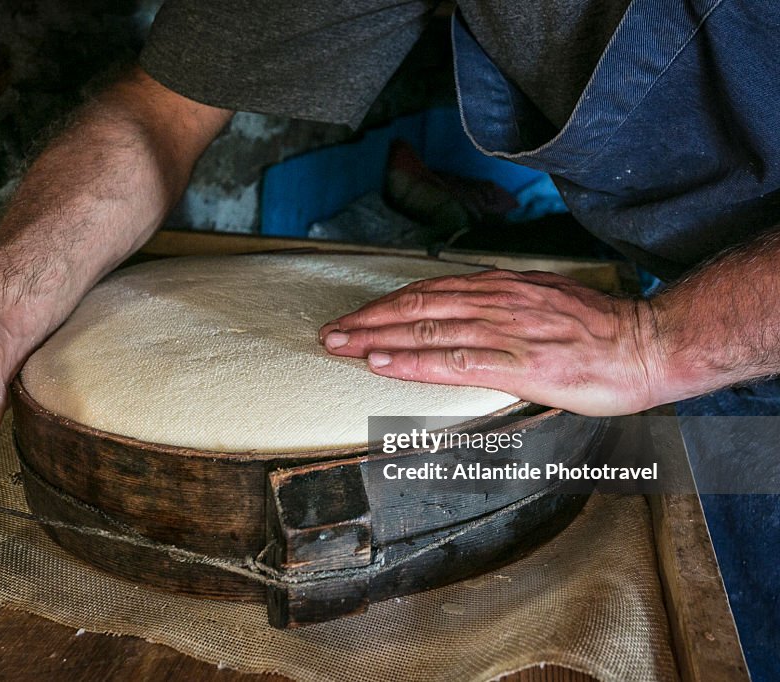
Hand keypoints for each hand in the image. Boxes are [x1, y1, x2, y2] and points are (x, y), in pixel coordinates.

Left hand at [319, 269, 665, 415]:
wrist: (648, 344)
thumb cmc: (601, 330)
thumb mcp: (545, 301)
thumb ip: (505, 304)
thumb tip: (470, 311)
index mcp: (502, 288)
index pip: (430, 291)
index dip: (387, 304)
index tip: (358, 315)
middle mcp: (496, 302)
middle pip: (417, 307)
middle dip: (369, 320)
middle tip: (332, 331)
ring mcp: (505, 330)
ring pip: (426, 331)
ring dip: (376, 339)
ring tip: (342, 346)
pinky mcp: (518, 363)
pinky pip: (453, 361)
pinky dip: (412, 361)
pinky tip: (383, 363)